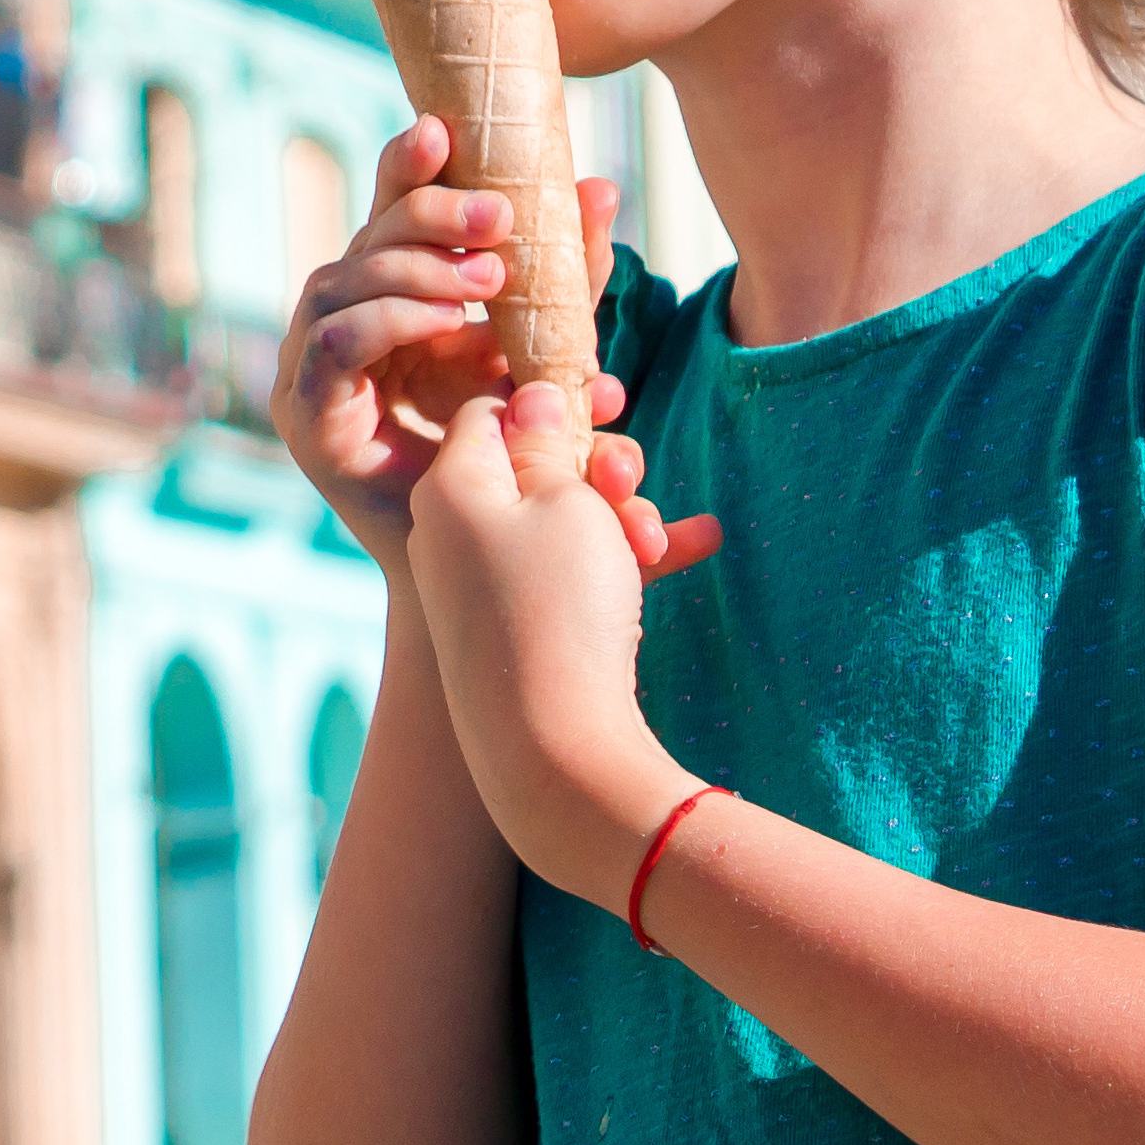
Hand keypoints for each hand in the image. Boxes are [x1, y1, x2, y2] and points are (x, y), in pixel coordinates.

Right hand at [271, 124, 627, 562]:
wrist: (486, 569)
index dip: (407, 168)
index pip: (386, 217)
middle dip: (430, 214)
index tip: (446, 126)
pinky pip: (335, 343)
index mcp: (387, 304)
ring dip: (417, 270)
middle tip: (501, 221)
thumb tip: (600, 188)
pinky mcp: (305, 416)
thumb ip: (569, 283)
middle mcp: (337, 327)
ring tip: (488, 283)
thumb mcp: (547, 356)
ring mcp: (310, 370)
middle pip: (364, 239)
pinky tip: (448, 324)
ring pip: (342, 281)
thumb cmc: (513, 462)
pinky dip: (390, 321)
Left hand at [403, 379, 720, 899]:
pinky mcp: (511, 627)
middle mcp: (449, 532)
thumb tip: (529, 397)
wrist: (554, 747)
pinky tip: (697, 544)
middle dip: (598, 467)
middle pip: (530, 467)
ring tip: (661, 539)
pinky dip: (623, 559)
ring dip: (622, 517)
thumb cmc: (560, 608)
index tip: (607, 402)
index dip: (553, 402)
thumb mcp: (565, 501)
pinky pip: (569, 572)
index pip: (491, 409)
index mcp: (448, 486)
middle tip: (632, 479)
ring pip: (561, 522)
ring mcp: (478, 582)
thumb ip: (548, 443)